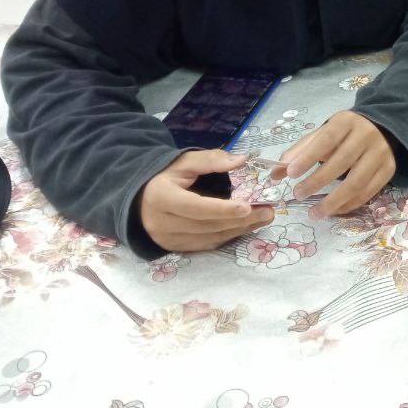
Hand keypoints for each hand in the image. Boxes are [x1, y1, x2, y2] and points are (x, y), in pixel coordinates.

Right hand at [140, 150, 273, 252]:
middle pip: (206, 225)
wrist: (139, 198)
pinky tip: (246, 226)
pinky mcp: (175, 247)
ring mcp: (167, 239)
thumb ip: (211, 160)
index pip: (195, 207)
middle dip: (240, 220)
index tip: (247, 207)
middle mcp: (162, 223)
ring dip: (239, 229)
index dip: (222, 209)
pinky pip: (206, 244)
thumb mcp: (183, 161)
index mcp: (161, 198)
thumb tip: (241, 160)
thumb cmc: (165, 176)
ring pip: (209, 238)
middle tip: (268, 211)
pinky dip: (228, 236)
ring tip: (263, 218)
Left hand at [270, 111, 395, 219]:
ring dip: (333, 201)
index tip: (291, 174)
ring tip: (314, 213)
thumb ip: (300, 151)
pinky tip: (333, 211)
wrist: (382, 127)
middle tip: (298, 194)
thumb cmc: (345, 133)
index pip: (327, 139)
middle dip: (318, 181)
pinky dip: (349, 205)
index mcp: (346, 122)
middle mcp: (366, 136)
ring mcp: (380, 154)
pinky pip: (368, 192)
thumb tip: (276, 174)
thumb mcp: (323, 134)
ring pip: (357, 182)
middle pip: (342, 161)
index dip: (309, 157)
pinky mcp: (389, 170)